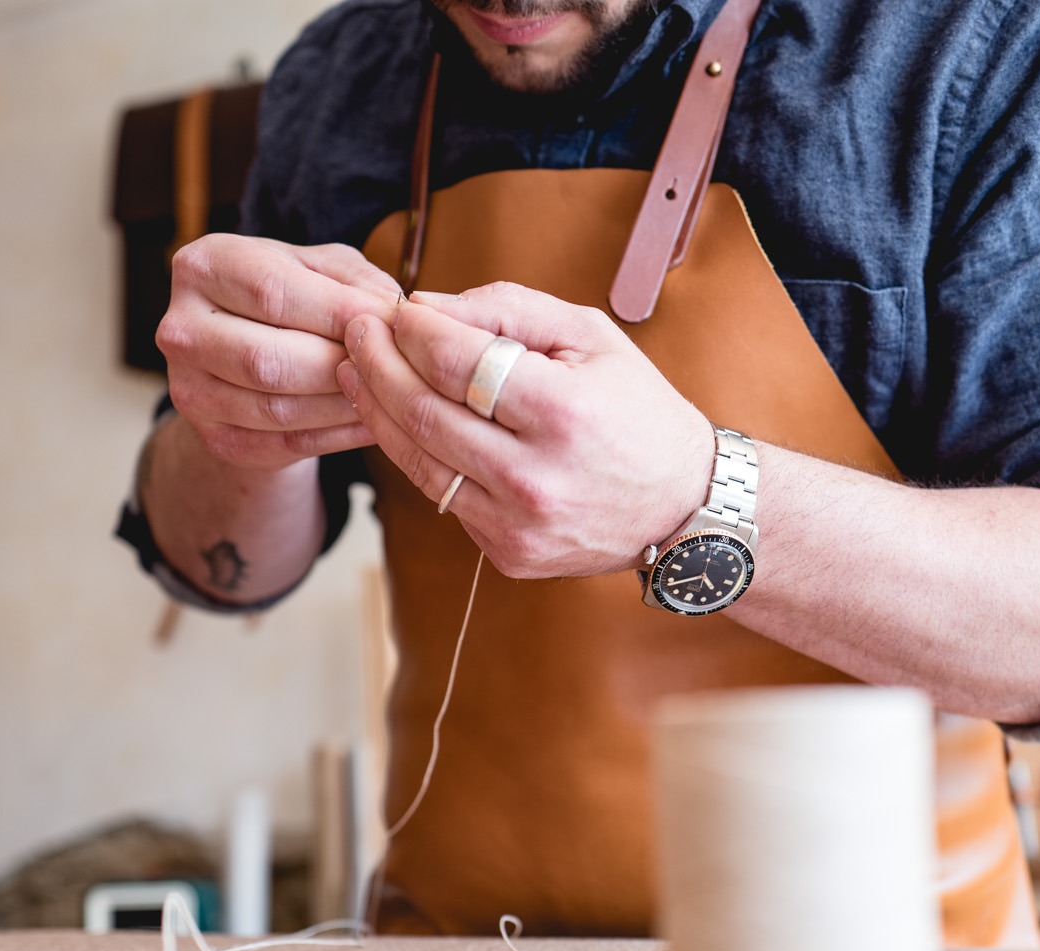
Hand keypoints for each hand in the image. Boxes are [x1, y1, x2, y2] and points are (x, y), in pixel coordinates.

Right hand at [157, 236, 401, 470]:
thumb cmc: (292, 299)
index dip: (340, 311)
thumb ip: (356, 281)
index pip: (272, 293)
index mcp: (203, 267)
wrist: (248, 359)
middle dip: (340, 363)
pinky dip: (339, 435)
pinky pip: (287, 443)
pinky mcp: (216, 438)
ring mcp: (190, 391)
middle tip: (391, 363)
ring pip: (278, 408)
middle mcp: (181, 330)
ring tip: (389, 392)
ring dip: (344, 404)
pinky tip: (373, 420)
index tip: (393, 321)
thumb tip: (395, 313)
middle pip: (268, 359)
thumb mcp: (320, 270)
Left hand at [336, 283, 714, 578]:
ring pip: (418, 462)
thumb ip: (507, 310)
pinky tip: (403, 421)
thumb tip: (425, 307)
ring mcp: (517, 524)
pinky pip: (443, 497)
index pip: (456, 362)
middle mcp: (535, 476)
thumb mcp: (590, 337)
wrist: (683, 505)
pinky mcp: (507, 554)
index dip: (413, 331)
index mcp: (562, 413)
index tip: (396, 309)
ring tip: (358, 372)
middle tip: (357, 332)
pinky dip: (417, 455)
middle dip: (378, 364)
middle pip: (422, 413)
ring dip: (377, 411)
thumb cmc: (637, 409)